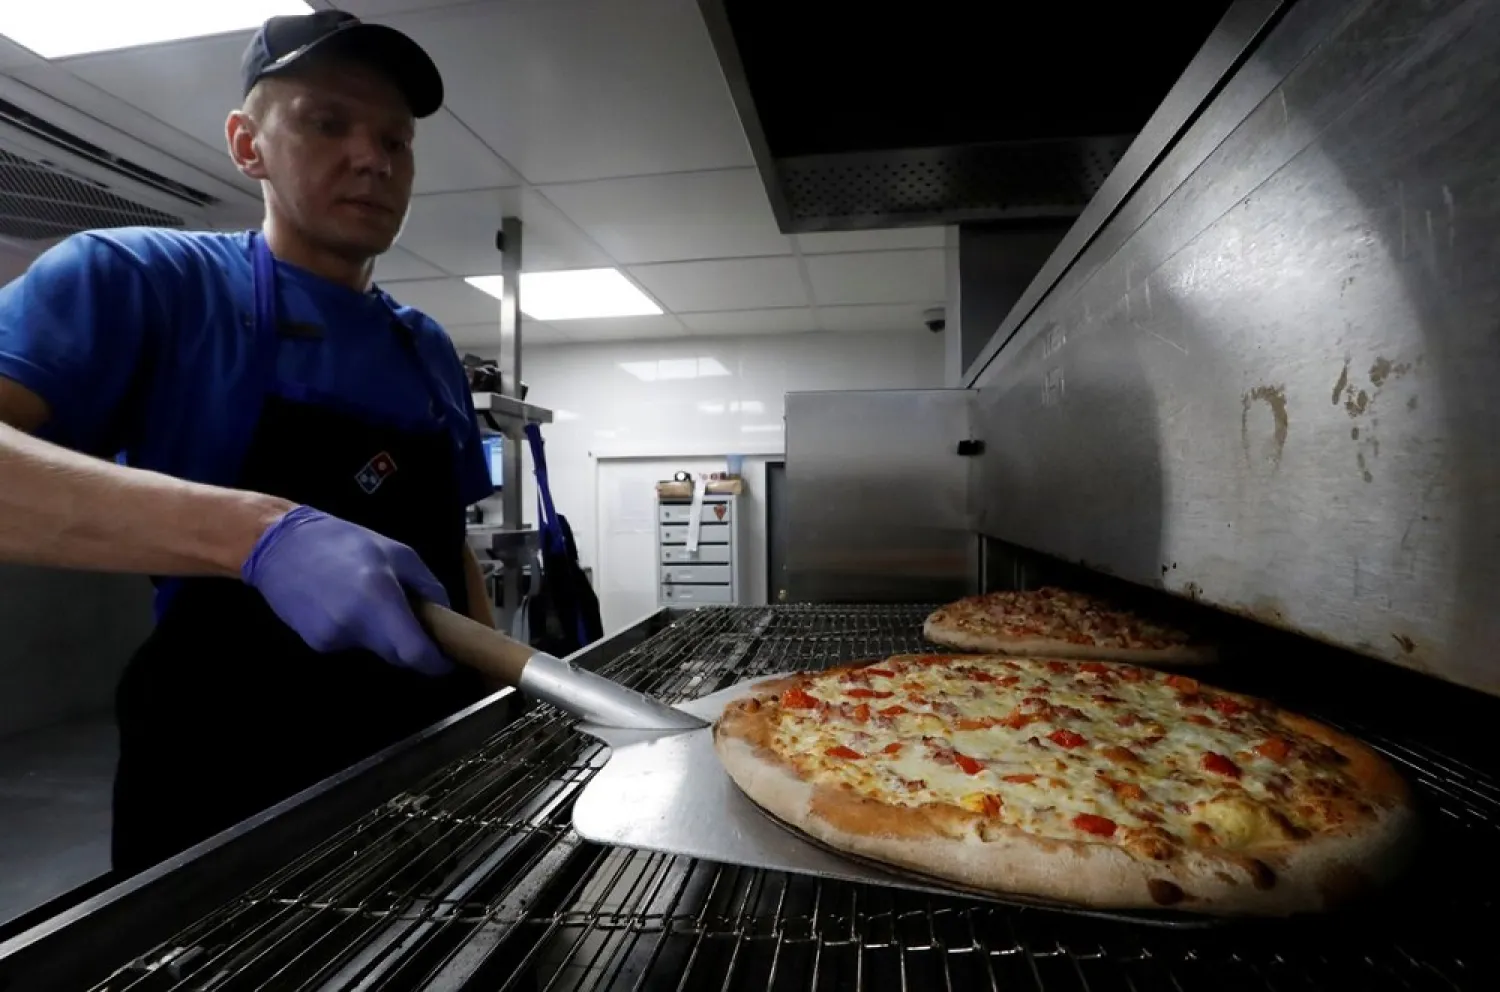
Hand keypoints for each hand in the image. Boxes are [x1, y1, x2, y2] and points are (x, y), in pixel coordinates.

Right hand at [241, 505, 452, 675]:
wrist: (279, 546)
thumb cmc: (343, 542)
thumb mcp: (397, 552)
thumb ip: (427, 585)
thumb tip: (444, 615)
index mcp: (380, 598)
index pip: (415, 653)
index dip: (435, 663)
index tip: (447, 661)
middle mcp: (356, 625)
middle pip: (398, 655)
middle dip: (411, 646)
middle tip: (415, 622)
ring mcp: (333, 638)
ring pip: (375, 650)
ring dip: (383, 635)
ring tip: (369, 600)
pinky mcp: (316, 644)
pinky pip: (352, 644)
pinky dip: (358, 631)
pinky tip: (344, 605)